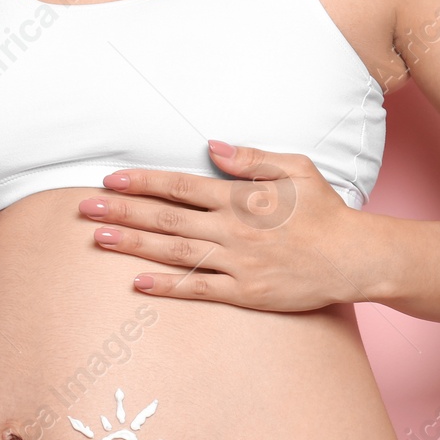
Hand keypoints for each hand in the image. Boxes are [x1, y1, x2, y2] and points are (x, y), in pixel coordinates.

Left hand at [77, 140, 384, 311]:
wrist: (354, 259)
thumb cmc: (325, 212)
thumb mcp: (296, 169)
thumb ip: (252, 159)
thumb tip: (213, 147)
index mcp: (241, 198)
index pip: (180, 186)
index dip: (142, 182)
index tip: (111, 178)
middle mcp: (232, 230)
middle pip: (167, 218)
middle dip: (123, 210)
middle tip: (84, 208)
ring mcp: (237, 263)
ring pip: (174, 252)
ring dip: (134, 244)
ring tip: (99, 238)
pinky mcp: (245, 293)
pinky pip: (198, 289)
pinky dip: (167, 286)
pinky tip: (137, 282)